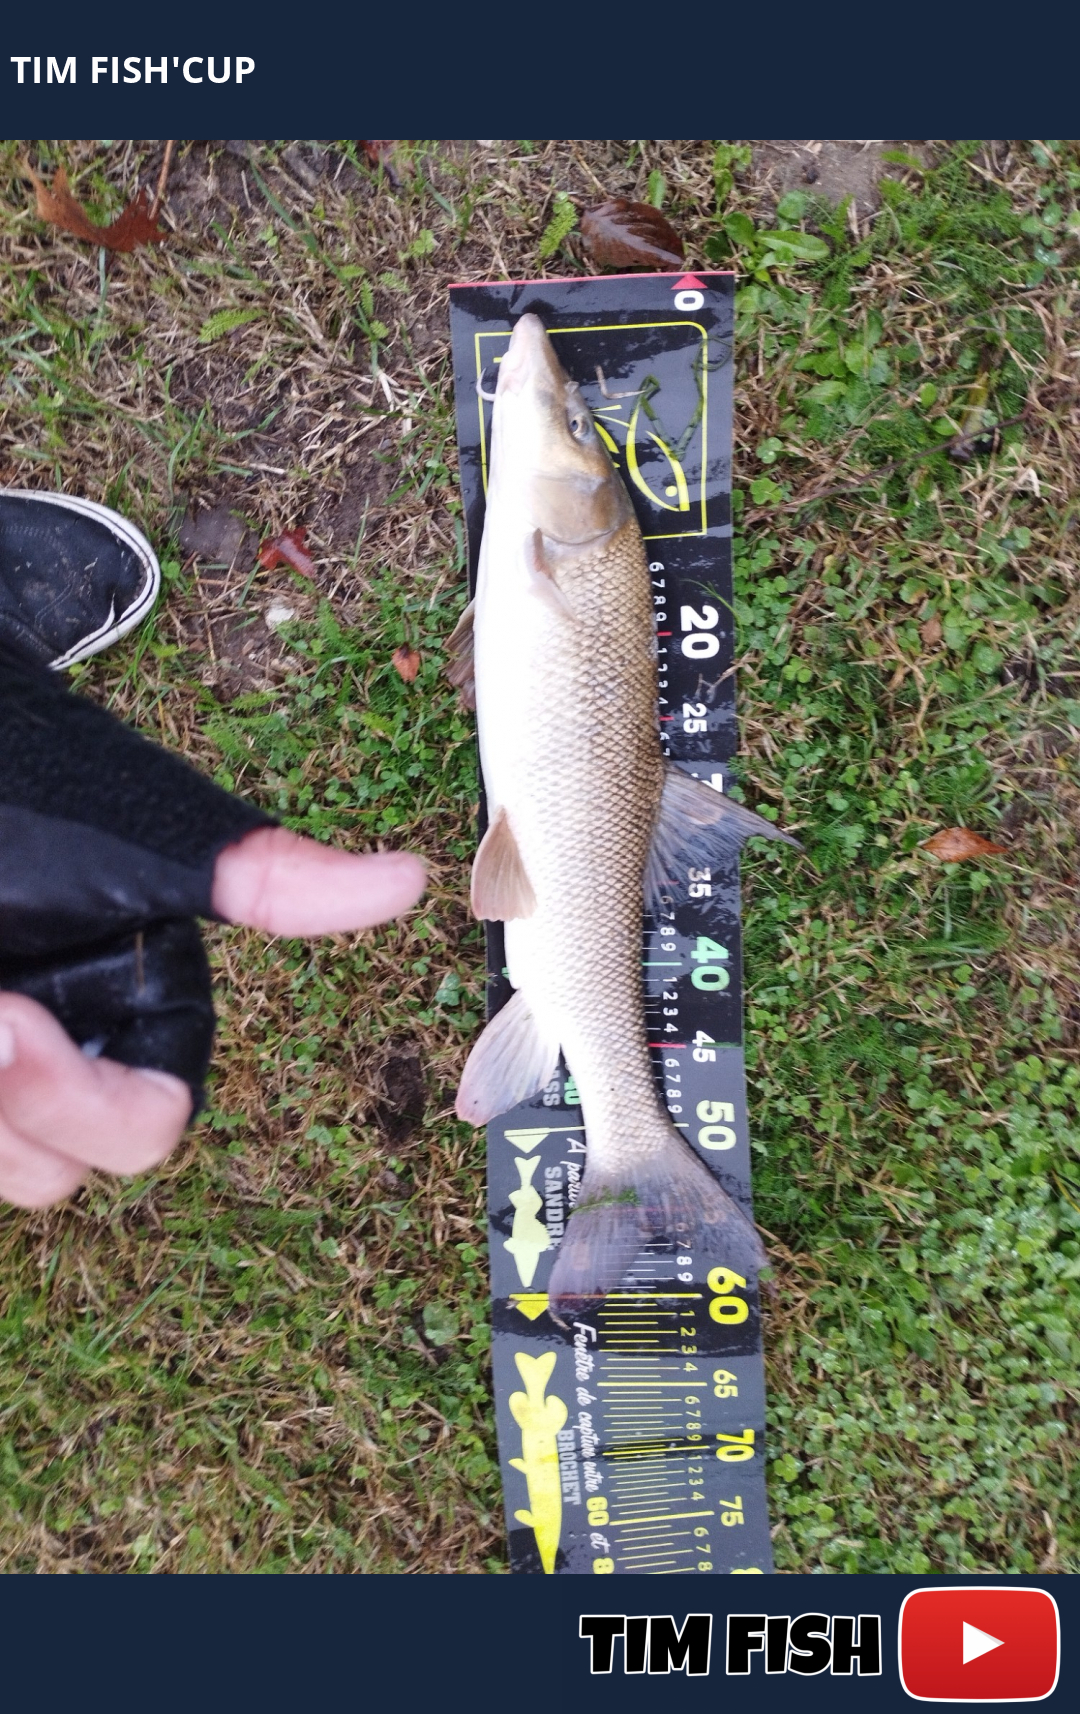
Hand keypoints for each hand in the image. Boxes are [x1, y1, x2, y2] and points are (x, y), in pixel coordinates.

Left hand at [0, 827, 424, 1207]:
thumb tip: (410, 881)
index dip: (79, 1101)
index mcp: (145, 1012)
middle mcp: (76, 1047)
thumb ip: (268, 880)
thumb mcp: (137, 846)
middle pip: (54, 1168)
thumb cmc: (21, 782)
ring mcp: (8, 1052)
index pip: (145, 1126)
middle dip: (7, 1100)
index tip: (9, 1024)